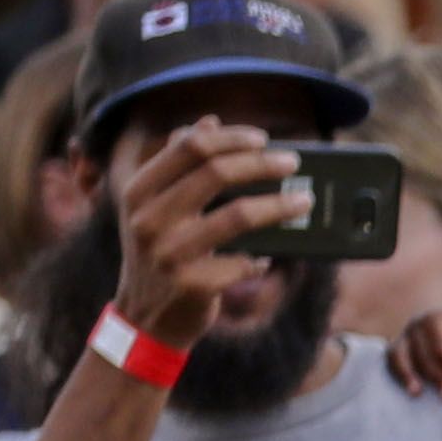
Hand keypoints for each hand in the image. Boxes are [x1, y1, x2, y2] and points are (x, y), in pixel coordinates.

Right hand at [110, 117, 311, 348]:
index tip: (263, 139)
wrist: (145, 319)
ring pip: (238, 216)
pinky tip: (264, 258)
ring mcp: (170, 253)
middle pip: (216, 173)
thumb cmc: (158, 254)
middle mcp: (149, 218)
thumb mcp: (154, 206)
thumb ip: (178, 164)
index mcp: (138, 190)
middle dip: (262, 164)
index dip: (231, 138)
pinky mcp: (192, 286)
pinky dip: (259, 259)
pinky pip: (243, 263)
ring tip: (303, 202)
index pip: (189, 147)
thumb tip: (208, 121)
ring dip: (279, 206)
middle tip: (292, 164)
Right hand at [388, 304, 441, 399]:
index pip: (434, 331)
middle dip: (435, 373)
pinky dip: (399, 376)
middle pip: (420, 349)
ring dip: (408, 375)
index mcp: (433, 317)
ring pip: (399, 355)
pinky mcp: (396, 352)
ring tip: (416, 393)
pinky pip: (391, 362)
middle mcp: (414, 326)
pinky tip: (410, 391)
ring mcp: (403, 338)